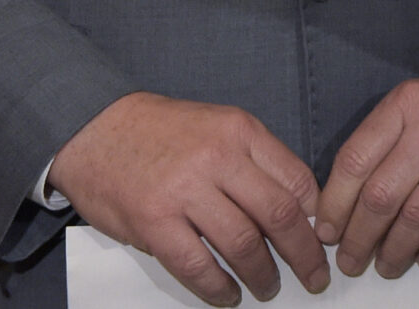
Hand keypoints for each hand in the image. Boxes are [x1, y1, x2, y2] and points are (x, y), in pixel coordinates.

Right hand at [48, 92, 327, 307]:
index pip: (297, 179)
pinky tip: (228, 295)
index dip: (316, 216)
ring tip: (269, 288)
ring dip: (262, 274)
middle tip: (314, 277)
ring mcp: (184, 191)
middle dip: (303, 254)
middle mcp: (218, 159)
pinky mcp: (153, 221)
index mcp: (241, 132)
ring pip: (242, 243)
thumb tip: (296, 206)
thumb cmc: (162, 131)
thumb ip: (255, 160)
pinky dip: (217, 287)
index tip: (322, 238)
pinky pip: (196, 264)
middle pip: (278, 215)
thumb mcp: (219, 126)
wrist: (96, 129)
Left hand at [315, 64, 418, 279]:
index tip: (328, 233)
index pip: (355, 161)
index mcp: (406, 104)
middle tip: (352, 261)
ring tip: (388, 265)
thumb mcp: (415, 105)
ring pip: (417, 216)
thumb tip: (342, 206)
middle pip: (382, 195)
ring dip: (396, 251)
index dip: (335, 204)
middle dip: (360, 238)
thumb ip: (382, 145)